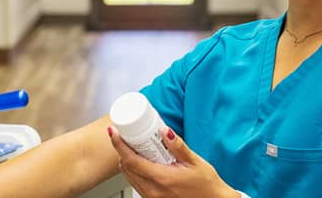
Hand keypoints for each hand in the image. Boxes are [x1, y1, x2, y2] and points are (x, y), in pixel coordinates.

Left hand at [106, 125, 238, 197]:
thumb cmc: (207, 185)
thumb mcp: (195, 162)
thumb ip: (178, 146)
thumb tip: (164, 131)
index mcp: (162, 179)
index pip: (131, 160)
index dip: (119, 145)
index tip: (113, 133)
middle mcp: (154, 191)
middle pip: (126, 168)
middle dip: (122, 151)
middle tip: (125, 137)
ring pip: (129, 177)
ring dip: (127, 162)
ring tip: (134, 148)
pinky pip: (136, 184)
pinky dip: (134, 172)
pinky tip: (142, 163)